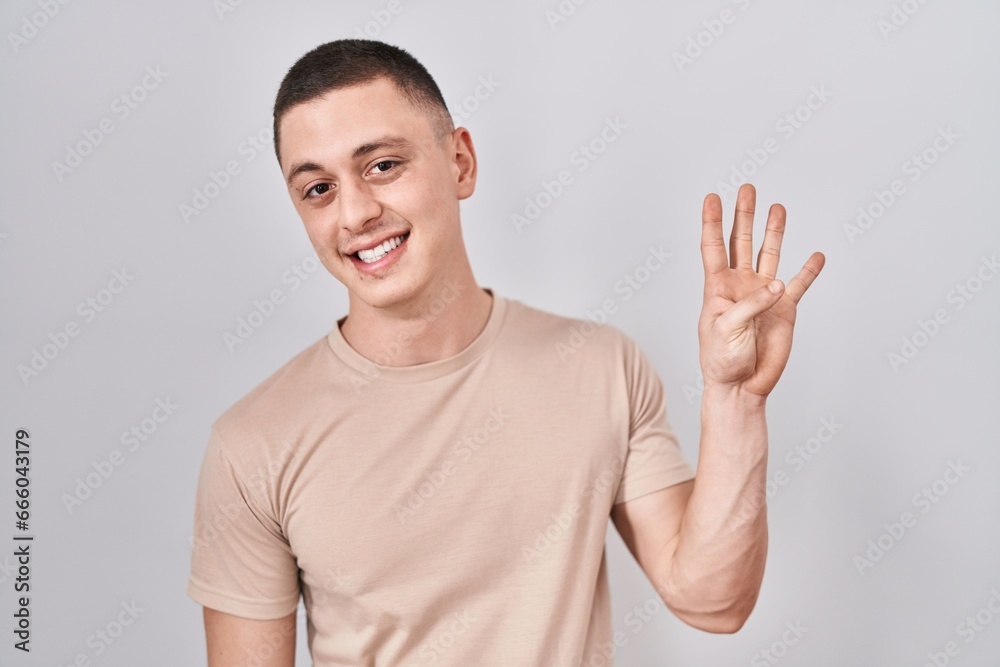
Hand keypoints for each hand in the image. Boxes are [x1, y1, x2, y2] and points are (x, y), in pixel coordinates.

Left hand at [698, 183, 824, 397]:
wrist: (741, 386)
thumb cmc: (722, 361)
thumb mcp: (726, 330)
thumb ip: (749, 305)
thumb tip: (776, 285)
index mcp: (717, 288)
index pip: (713, 247)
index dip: (712, 222)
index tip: (712, 197)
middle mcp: (740, 285)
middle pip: (742, 242)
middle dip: (744, 215)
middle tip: (747, 189)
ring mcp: (763, 295)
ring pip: (769, 255)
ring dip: (773, 231)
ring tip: (777, 207)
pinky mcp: (784, 309)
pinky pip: (800, 284)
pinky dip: (809, 270)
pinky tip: (816, 254)